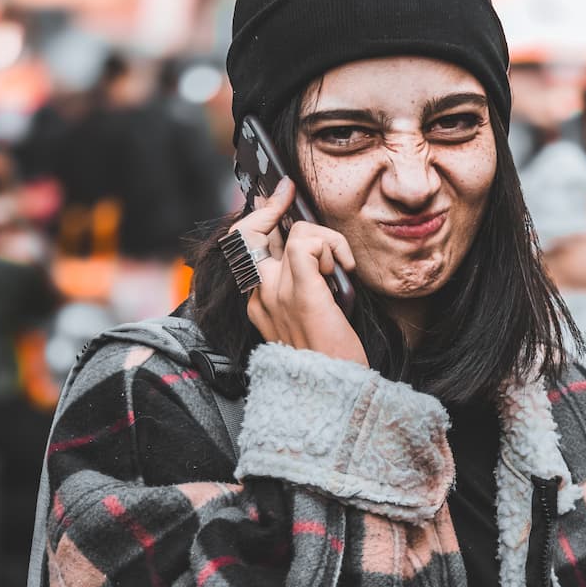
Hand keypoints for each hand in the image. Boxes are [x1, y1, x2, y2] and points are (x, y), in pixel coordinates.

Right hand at [229, 178, 366, 365]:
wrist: (331, 392)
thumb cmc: (328, 358)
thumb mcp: (310, 316)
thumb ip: (305, 284)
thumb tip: (316, 250)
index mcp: (258, 301)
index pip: (243, 244)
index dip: (258, 213)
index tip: (277, 195)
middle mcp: (261, 294)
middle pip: (253, 230)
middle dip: (274, 206)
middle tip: (289, 194)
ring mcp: (277, 293)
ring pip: (295, 233)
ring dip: (325, 242)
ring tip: (338, 269)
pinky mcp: (301, 293)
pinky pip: (308, 244)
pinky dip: (331, 247)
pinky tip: (342, 269)